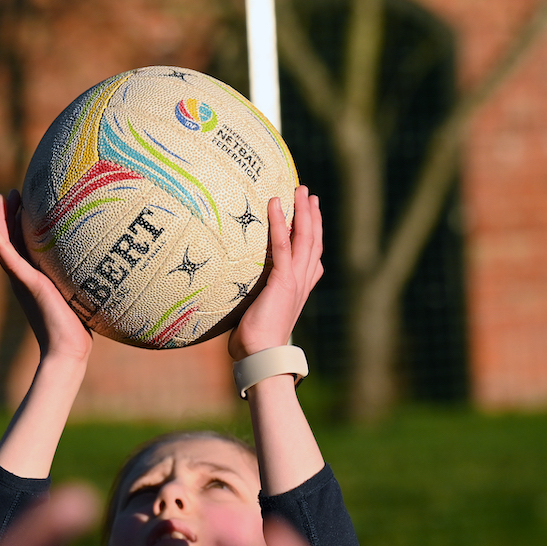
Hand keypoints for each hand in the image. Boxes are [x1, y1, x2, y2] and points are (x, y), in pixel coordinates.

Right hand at [0, 189, 92, 363]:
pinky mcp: (29, 285)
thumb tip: (99, 265)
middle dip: (9, 215)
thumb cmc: (77, 326)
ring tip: (1, 199)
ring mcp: (24, 281)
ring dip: (1, 222)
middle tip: (10, 192)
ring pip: (6, 246)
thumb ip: (78, 279)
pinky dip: (0, 245)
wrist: (68, 350)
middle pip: (11, 240)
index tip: (24, 201)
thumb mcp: (77, 294)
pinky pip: (11, 261)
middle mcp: (26, 277)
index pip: (23, 245)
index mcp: (36, 277)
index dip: (20, 223)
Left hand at [229, 186, 323, 360]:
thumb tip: (231, 301)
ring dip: (304, 212)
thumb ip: (252, 303)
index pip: (313, 259)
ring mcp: (295, 280)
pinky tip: (275, 202)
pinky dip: (280, 222)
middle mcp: (302, 282)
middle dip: (313, 216)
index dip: (314, 236)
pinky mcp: (283, 280)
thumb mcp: (256, 317)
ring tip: (300, 190)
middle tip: (309, 195)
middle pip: (313, 242)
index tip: (312, 218)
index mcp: (299, 291)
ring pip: (305, 238)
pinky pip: (282, 244)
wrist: (261, 355)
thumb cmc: (254, 345)